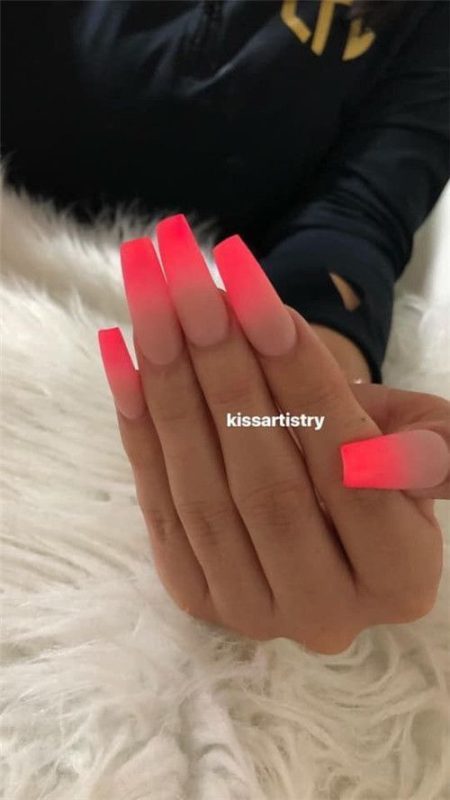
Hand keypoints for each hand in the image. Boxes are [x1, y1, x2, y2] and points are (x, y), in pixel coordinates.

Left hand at [98, 216, 447, 653]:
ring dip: (172, 390)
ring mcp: (253, 612)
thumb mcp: (423, 438)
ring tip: (155, 303)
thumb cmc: (376, 449)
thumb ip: (430, 452)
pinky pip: (159, 506)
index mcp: (400, 580)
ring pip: (204, 495)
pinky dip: (139, 426)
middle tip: (192, 287)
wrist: (322, 491)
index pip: (349, 477)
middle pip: (268, 489)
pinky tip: (121, 355)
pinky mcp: (196, 596)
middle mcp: (326, 614)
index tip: (261, 303)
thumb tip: (385, 458)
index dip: (304, 386)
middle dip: (226, 376)